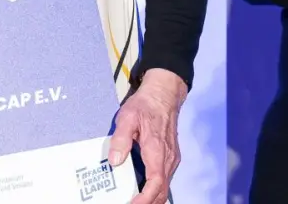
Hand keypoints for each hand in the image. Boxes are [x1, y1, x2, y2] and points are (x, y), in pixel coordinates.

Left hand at [107, 68, 186, 203]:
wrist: (163, 94)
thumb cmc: (145, 105)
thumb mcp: (127, 117)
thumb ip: (121, 139)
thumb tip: (115, 161)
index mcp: (157, 150)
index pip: (155, 183)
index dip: (145, 199)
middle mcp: (168, 158)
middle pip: (161, 191)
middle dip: (147, 203)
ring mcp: (171, 159)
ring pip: (164, 188)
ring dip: (151, 199)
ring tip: (133, 202)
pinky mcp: (170, 158)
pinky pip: (164, 181)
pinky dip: (154, 191)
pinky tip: (142, 193)